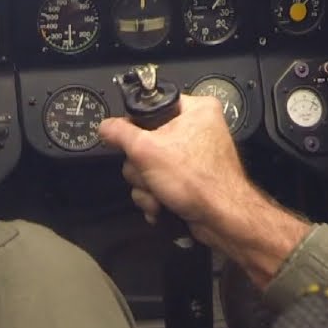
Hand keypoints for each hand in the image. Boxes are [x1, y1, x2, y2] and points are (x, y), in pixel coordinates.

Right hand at [99, 94, 311, 286]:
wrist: (222, 220)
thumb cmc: (195, 179)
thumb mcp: (147, 150)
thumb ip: (120, 134)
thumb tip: (105, 126)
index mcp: (196, 109)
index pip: (151, 107)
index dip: (136, 127)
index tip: (133, 144)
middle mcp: (197, 128)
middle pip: (145, 140)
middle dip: (142, 167)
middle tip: (151, 174)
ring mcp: (193, 156)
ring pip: (149, 165)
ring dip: (146, 186)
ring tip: (159, 195)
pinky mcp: (189, 178)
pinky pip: (160, 180)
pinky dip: (156, 195)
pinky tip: (161, 206)